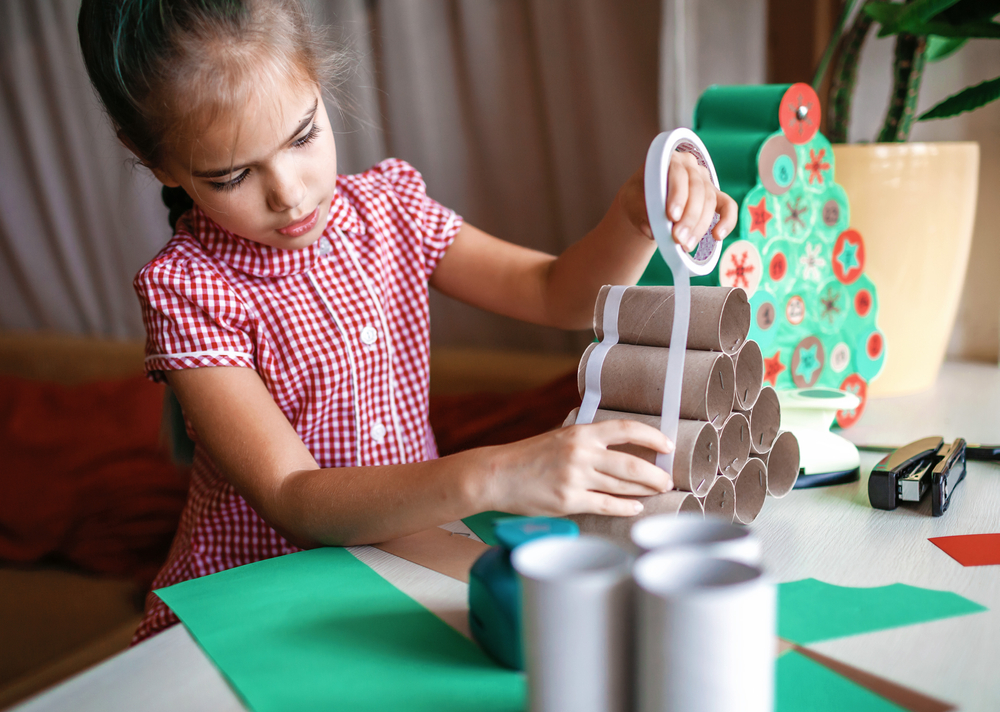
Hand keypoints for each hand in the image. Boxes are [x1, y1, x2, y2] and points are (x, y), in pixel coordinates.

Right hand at [485, 420, 673, 516]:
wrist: (498, 475)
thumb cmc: (528, 456)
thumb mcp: (558, 436)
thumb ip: (584, 436)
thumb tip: (613, 436)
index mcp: (580, 432)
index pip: (626, 429)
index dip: (652, 436)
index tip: (668, 445)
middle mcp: (580, 453)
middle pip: (631, 463)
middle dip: (655, 474)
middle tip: (668, 480)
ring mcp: (575, 478)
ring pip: (622, 486)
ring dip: (644, 490)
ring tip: (658, 492)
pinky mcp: (568, 501)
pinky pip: (605, 505)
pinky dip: (624, 508)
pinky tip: (635, 508)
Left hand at [618, 150, 737, 251]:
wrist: (644, 203)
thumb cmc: (637, 199)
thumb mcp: (631, 202)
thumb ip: (639, 213)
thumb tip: (651, 230)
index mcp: (669, 159)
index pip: (677, 174)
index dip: (677, 195)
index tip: (672, 216)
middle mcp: (690, 166)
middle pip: (697, 189)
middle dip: (689, 217)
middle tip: (678, 239)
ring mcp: (704, 180)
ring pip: (710, 201)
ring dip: (700, 226)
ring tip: (686, 245)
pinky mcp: (715, 196)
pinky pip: (727, 206)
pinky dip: (727, 221)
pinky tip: (718, 236)